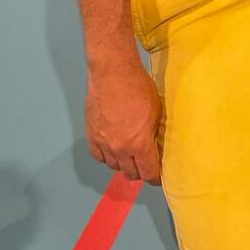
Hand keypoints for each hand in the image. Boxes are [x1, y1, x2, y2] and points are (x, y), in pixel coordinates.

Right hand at [86, 61, 161, 183]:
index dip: (155, 177)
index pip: (148, 172)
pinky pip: (99, 156)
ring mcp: (103, 143)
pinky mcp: (91, 135)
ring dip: (123, 164)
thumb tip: (155, 146)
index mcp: (139, 143)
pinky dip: (107, 157)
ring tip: (130, 156)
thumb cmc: (137, 86)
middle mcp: (120, 148)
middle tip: (146, 165)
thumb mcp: (156, 110)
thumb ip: (154, 133)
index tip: (158, 176)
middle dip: (140, 171)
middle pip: (131, 173)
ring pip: (114, 166)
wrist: (113, 72)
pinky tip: (113, 150)